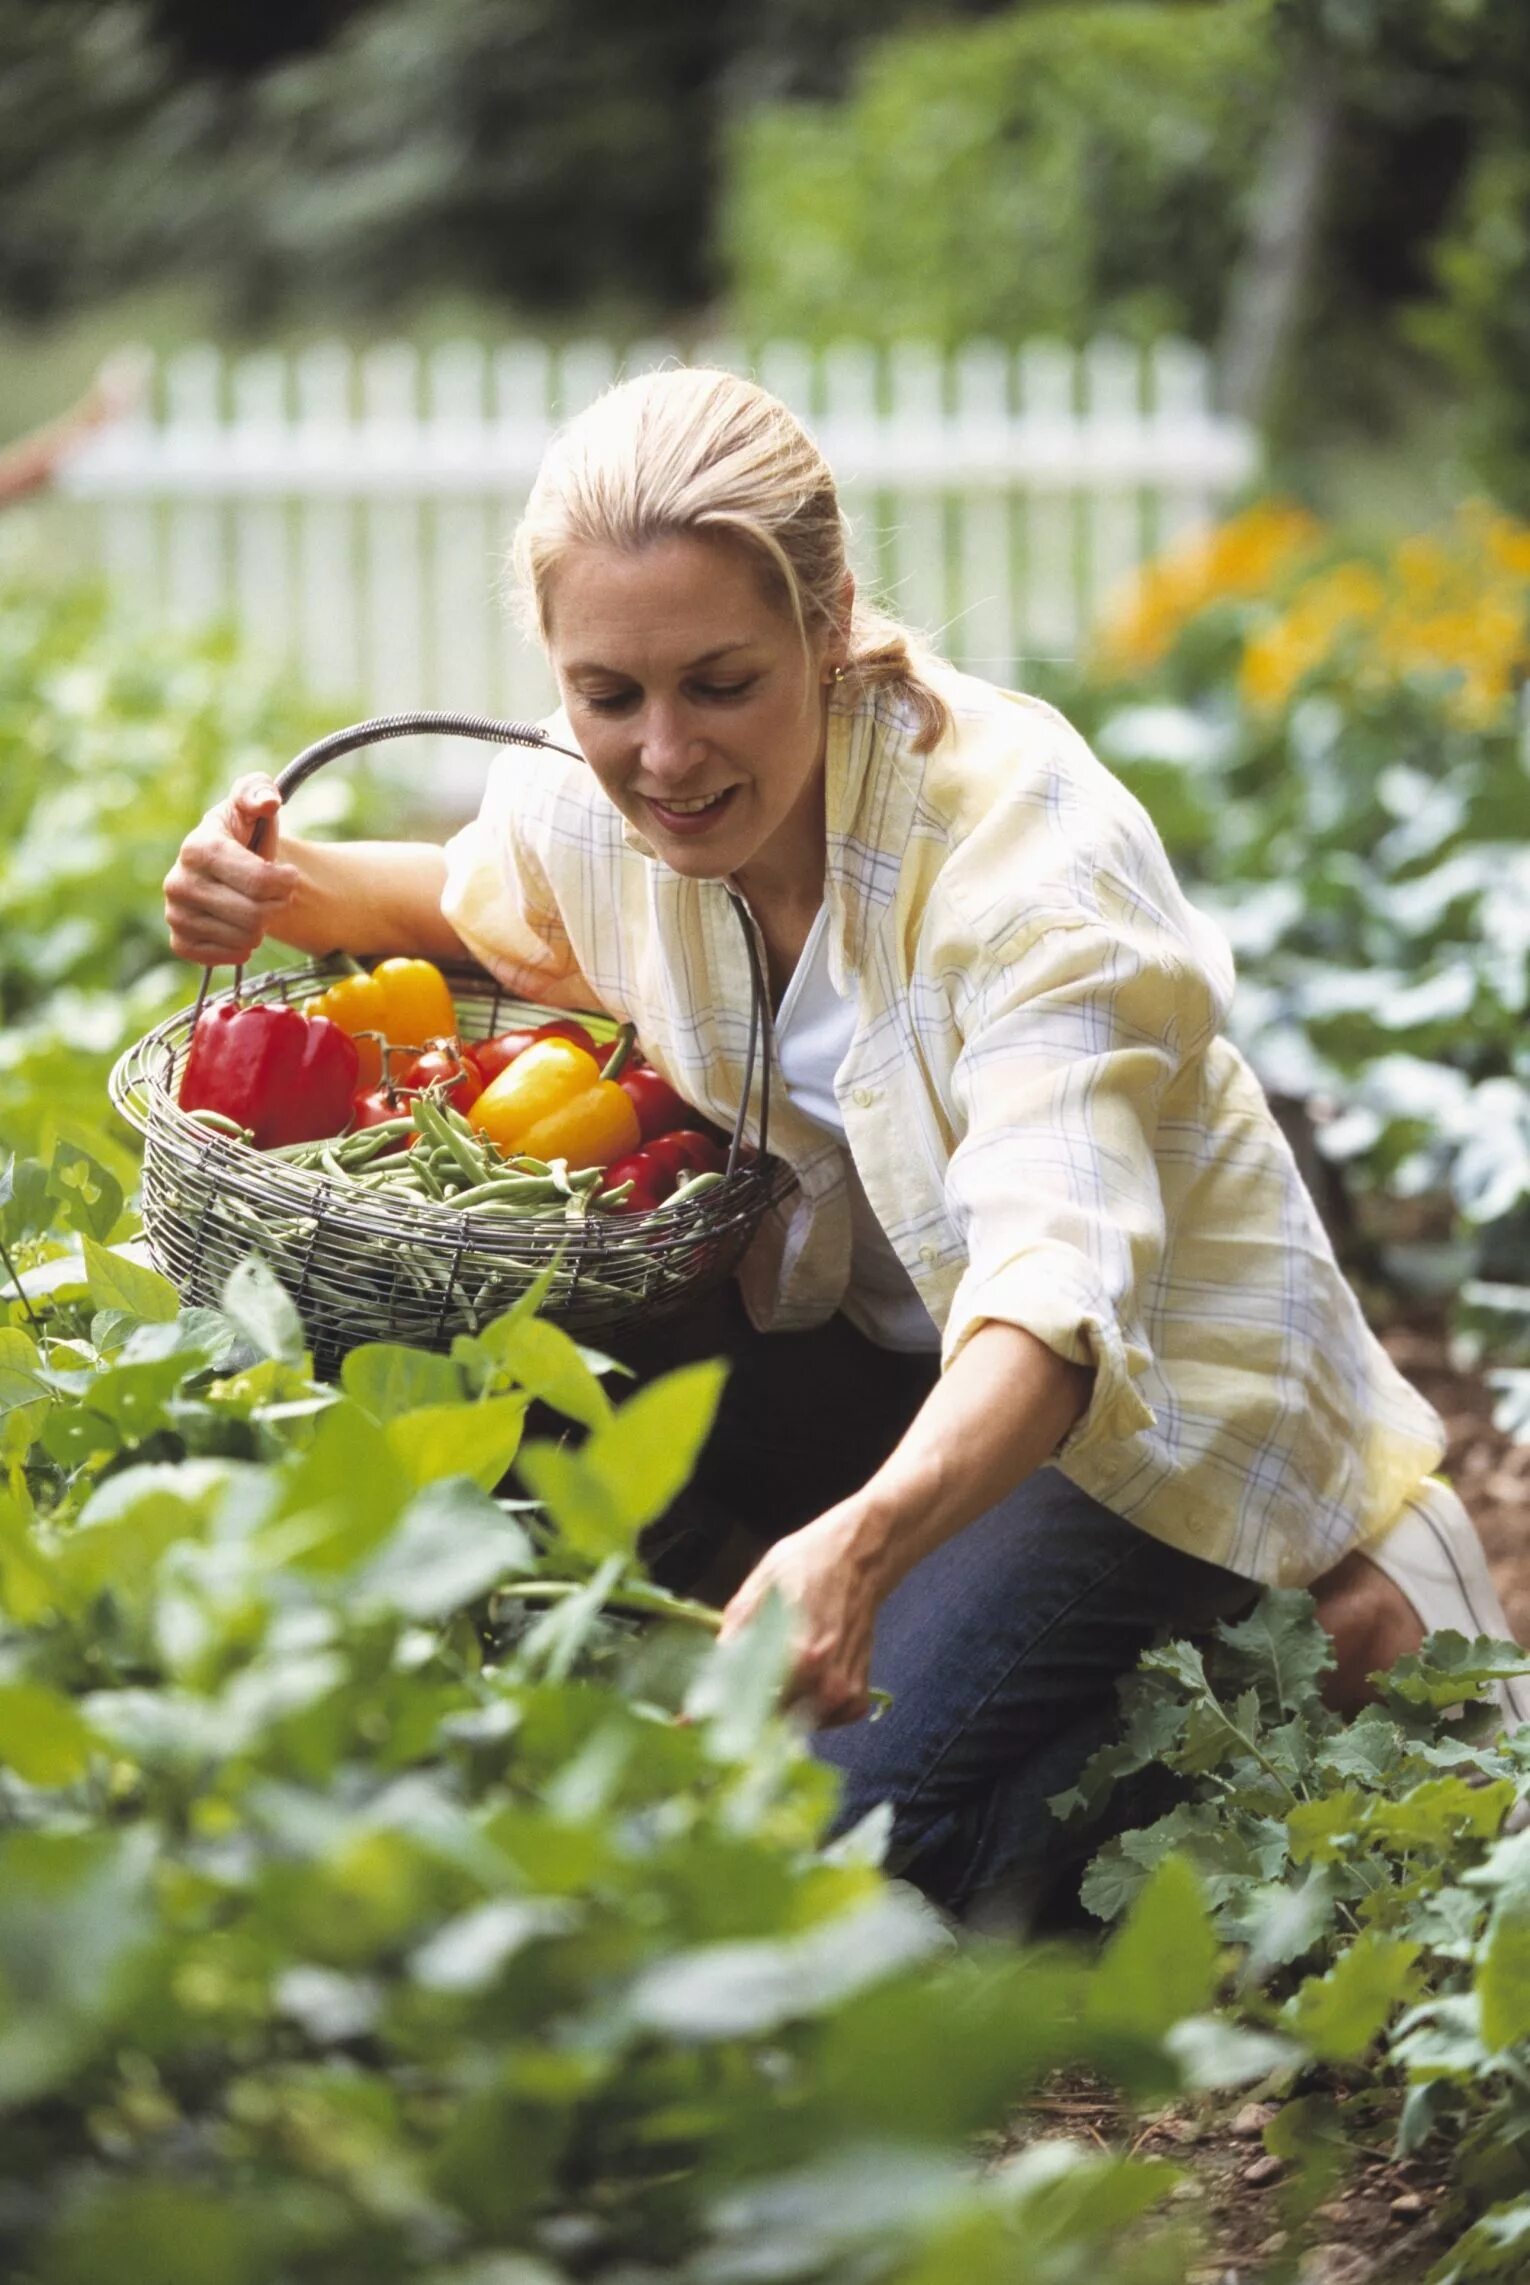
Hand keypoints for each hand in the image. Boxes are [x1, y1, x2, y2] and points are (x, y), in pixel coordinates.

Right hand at [163, 775, 299, 964]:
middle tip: (274, 894)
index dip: (285, 882)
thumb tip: (267, 802)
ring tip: (253, 905)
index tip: (288, 874)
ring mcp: (175, 914)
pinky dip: (243, 946)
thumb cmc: (244, 831)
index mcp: (197, 848)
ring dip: (262, 926)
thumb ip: (260, 791)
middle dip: (276, 905)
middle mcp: (178, 882)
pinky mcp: (179, 942)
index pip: (259, 881)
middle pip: (255, 916)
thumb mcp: (251, 802)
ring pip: (246, 939)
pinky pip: (228, 957)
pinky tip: (237, 925)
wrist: (226, 864)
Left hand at [717, 1502, 887, 1727]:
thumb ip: (732, 1643)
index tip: (689, 1719)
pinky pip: (821, 1723)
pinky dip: (806, 1709)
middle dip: (742, 1708)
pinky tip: (802, 1680)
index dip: (712, 1711)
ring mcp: (843, 1694)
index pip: (742, 1706)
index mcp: (797, 1657)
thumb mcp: (755, 1593)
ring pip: (790, 1724)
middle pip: (764, 1720)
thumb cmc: (804, 1567)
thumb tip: (706, 1688)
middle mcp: (824, 1683)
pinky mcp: (856, 1698)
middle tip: (734, 1686)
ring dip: (775, 1707)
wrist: (857, 1559)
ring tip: (776, 1669)